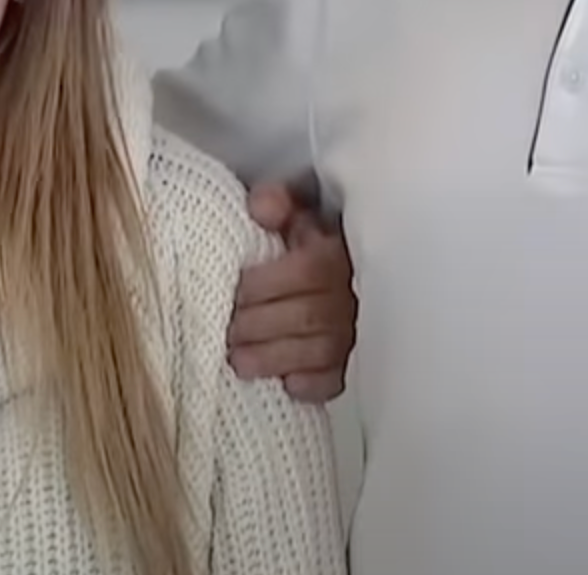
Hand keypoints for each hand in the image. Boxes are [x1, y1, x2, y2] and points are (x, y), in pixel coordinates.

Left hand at [227, 181, 356, 404]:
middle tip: (226, 332)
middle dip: (259, 326)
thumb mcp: (300, 213)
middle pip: (306, 316)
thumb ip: (278, 203)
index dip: (263, 285)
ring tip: (238, 361)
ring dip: (274, 358)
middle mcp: (354, 296)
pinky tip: (288, 383)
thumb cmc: (318, 243)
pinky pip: (340, 379)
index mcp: (338, 255)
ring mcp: (360, 333)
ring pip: (318, 351)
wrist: (359, 272)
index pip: (305, 271)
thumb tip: (259, 209)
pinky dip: (314, 384)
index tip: (234, 292)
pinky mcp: (360, 363)